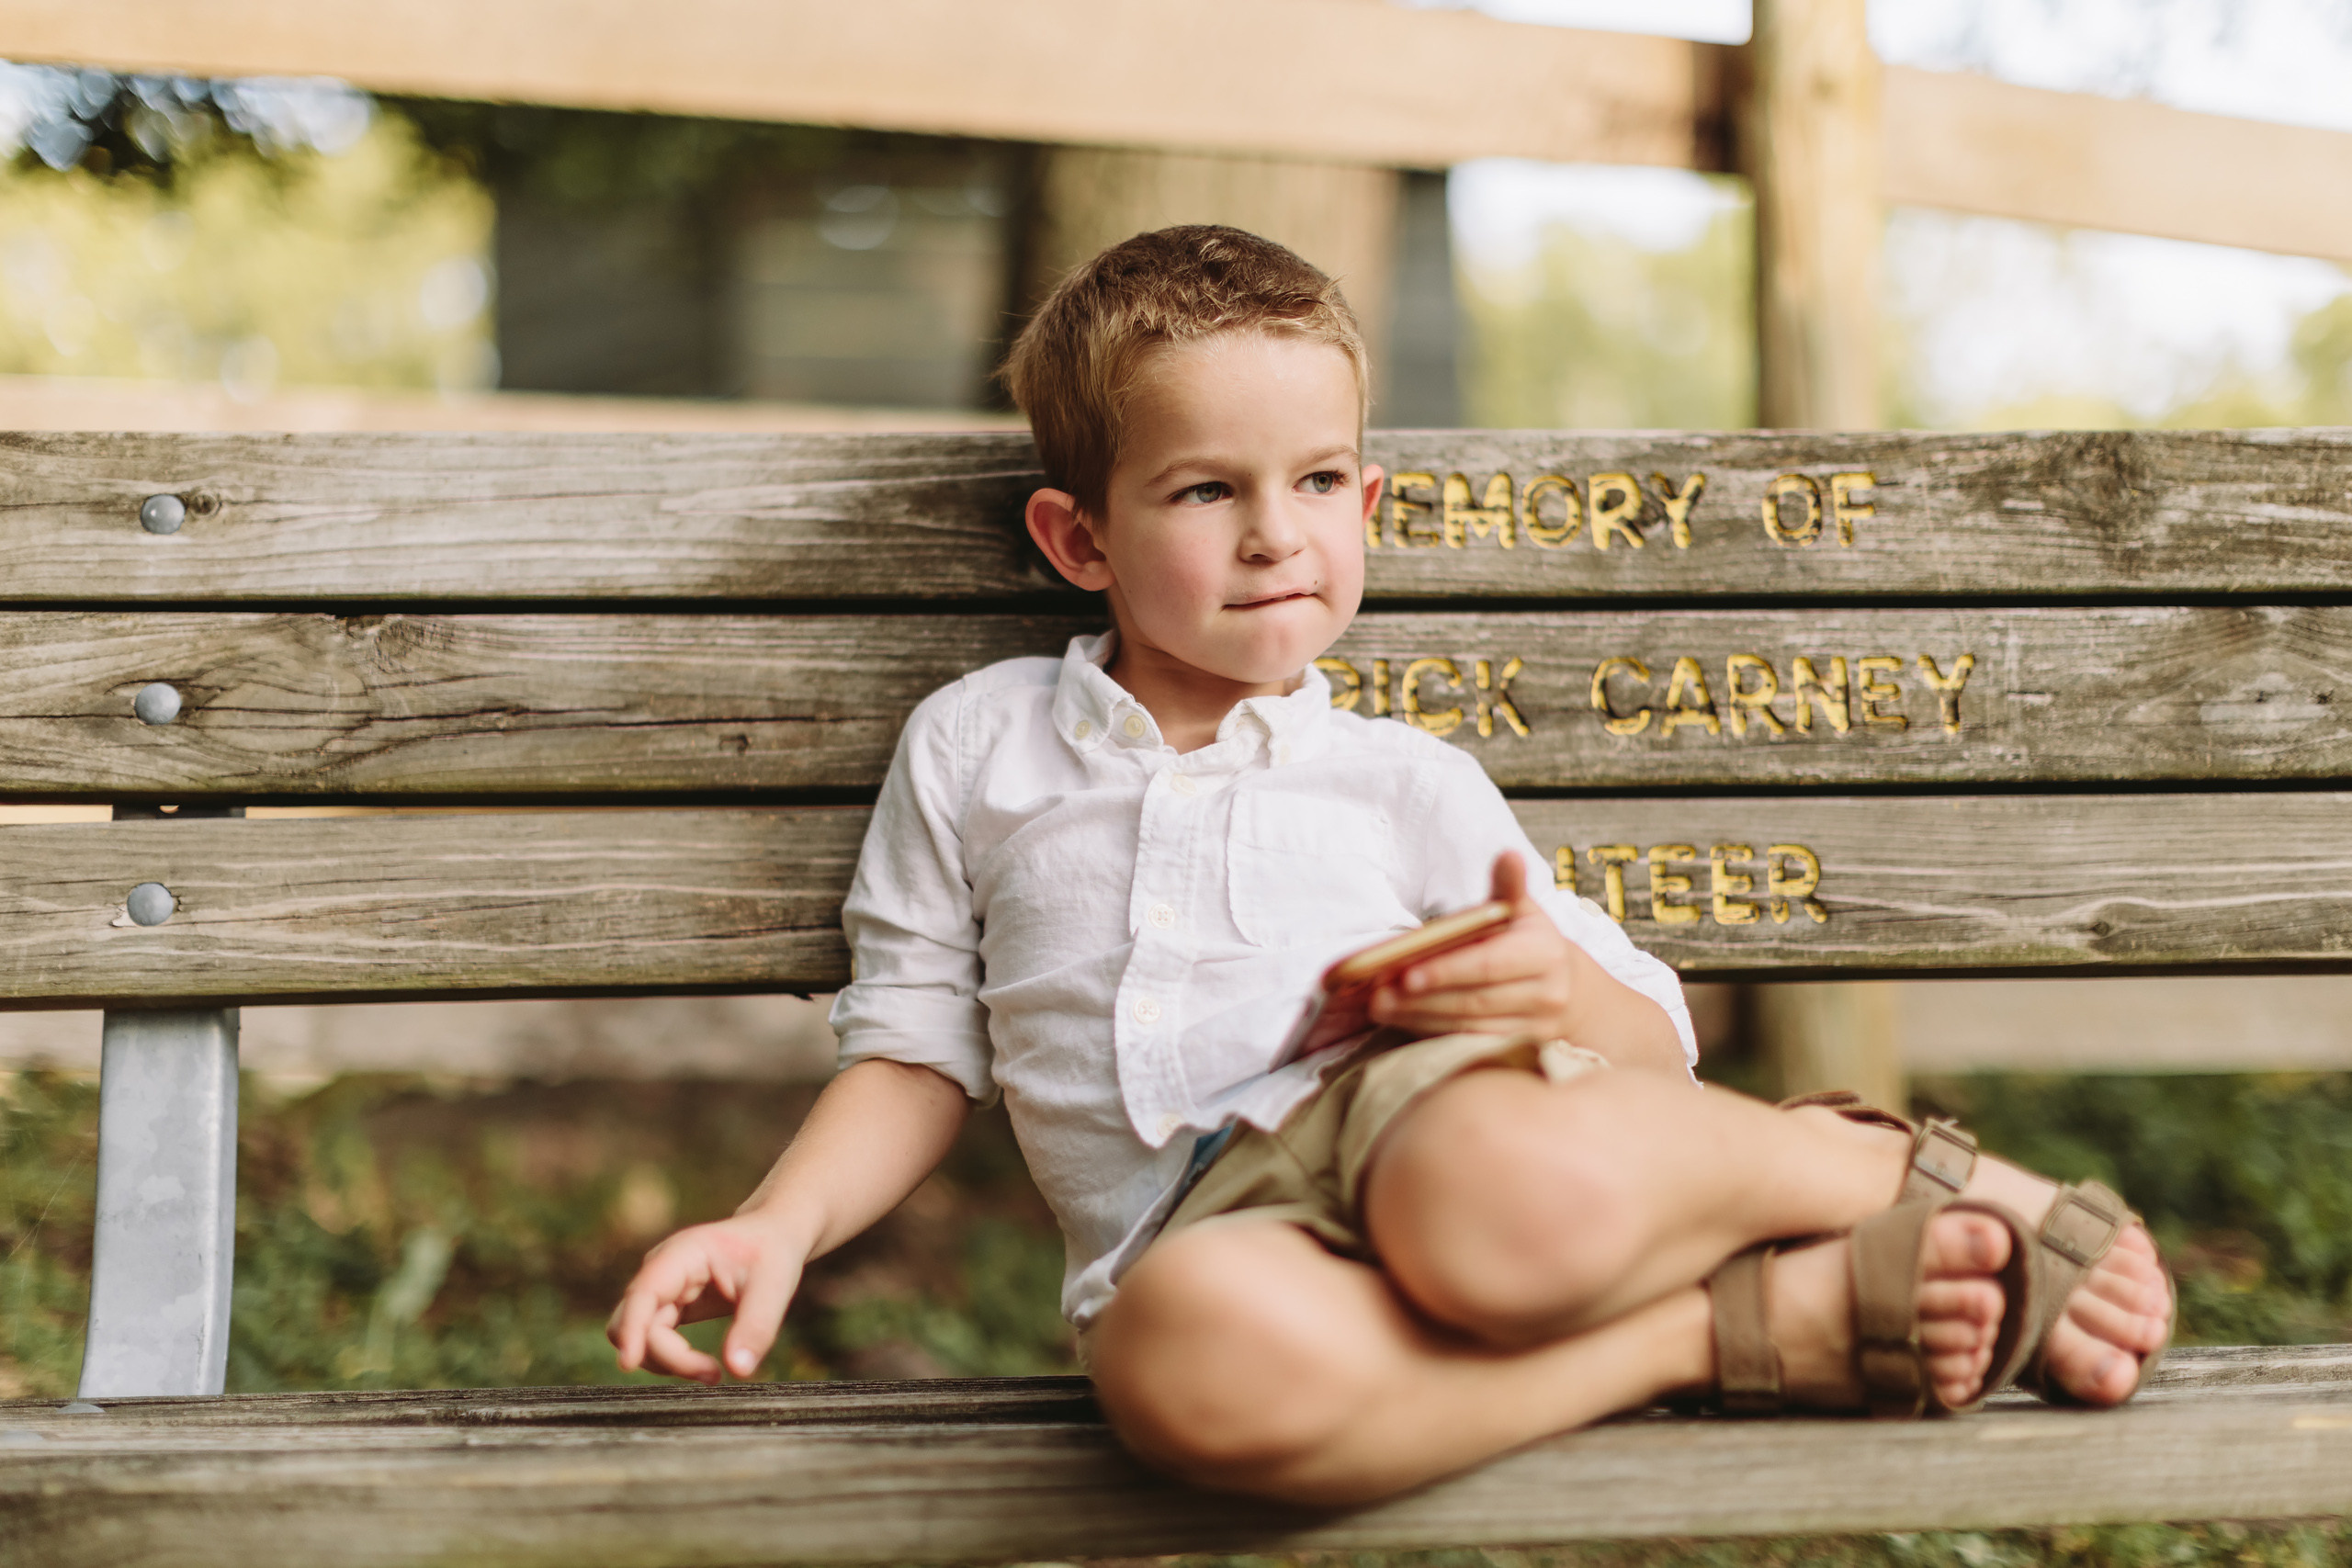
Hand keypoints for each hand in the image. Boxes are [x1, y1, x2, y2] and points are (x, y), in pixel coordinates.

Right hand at [607, 1212, 811, 1384]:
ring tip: (714, 1373)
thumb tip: (738, 1370)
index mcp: (682, 1253)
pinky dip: (673, 1359)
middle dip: (665, 1356)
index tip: (628, 1364)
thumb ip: (757, 1327)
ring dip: (668, 1362)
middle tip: (713, 1374)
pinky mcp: (669, 1305)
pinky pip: (653, 1339)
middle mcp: (662, 1269)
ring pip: (639, 1334)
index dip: (632, 1329)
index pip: (643, 1293)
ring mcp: (662, 1288)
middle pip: (635, 1321)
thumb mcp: (775, 1285)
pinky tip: (707, 1368)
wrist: (774, 1234)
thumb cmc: (773, 1251)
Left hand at [1369, 852, 1577, 1040]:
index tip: (1406, 972)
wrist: (1566, 987)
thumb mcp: (1521, 908)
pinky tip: (1402, 1020)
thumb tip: (1508, 856)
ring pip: (1468, 1025)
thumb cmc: (1527, 939)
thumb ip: (1508, 886)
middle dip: (1422, 998)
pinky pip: (1470, 1043)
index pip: (1488, 964)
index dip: (1447, 970)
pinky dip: (1432, 1033)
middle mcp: (1547, 993)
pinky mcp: (1520, 1047)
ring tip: (1380, 1006)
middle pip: (1473, 999)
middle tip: (1379, 992)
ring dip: (1419, 1017)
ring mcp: (1536, 1026)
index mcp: (1545, 952)